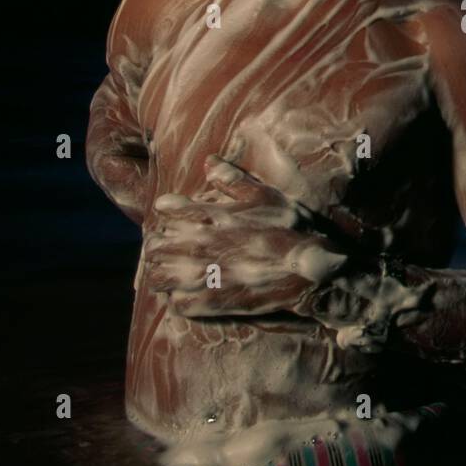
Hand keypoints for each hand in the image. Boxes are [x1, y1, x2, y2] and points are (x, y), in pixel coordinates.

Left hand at [143, 156, 345, 317]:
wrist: (310, 268)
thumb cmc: (291, 229)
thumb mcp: (266, 196)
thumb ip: (233, 179)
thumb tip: (208, 161)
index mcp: (212, 217)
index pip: (167, 211)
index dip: (168, 213)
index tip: (176, 216)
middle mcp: (201, 245)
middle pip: (155, 247)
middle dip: (159, 245)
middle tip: (171, 246)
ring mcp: (204, 275)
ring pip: (157, 277)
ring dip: (161, 273)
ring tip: (173, 272)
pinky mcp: (212, 302)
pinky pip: (177, 304)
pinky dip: (177, 299)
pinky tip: (187, 294)